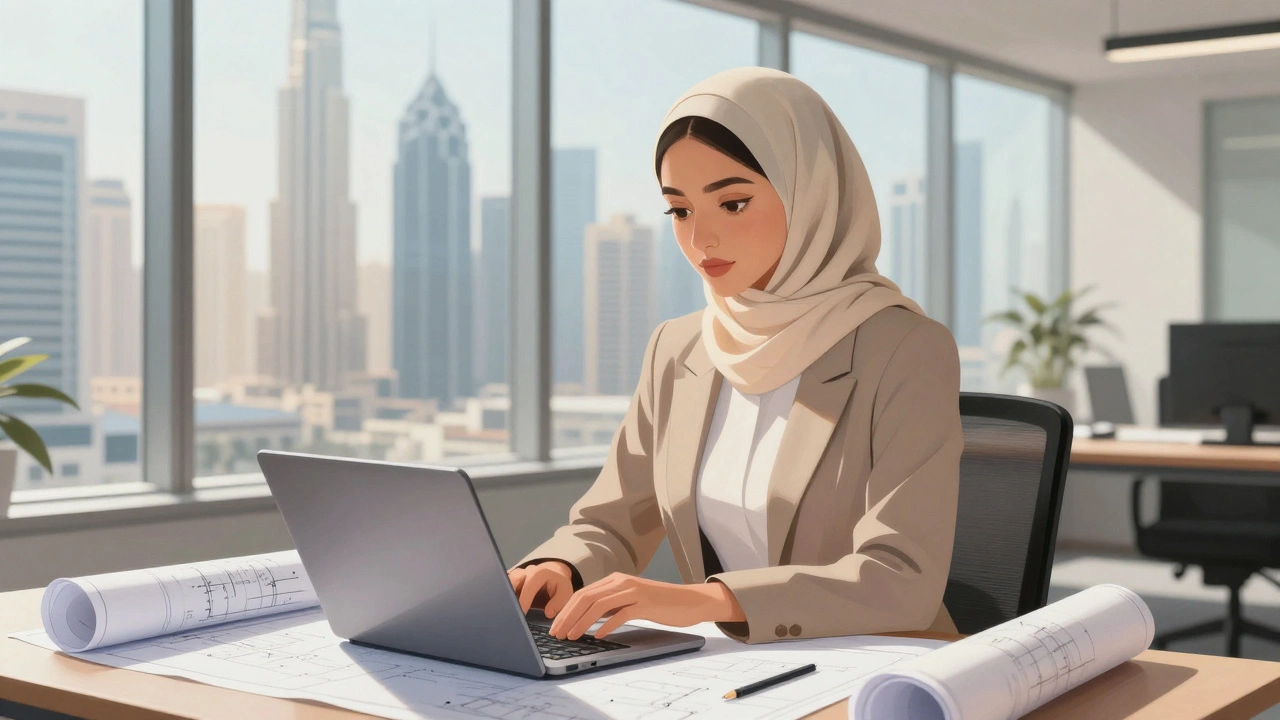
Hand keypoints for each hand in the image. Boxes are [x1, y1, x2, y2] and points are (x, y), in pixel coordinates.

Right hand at [508, 561, 574, 617]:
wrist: (553, 574)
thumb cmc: (559, 585)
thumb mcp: (566, 593)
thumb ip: (559, 603)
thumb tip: (547, 613)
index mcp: (540, 573)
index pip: (528, 587)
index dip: (523, 601)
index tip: (521, 615)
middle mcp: (526, 571)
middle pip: (512, 582)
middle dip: (510, 597)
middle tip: (509, 613)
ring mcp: (518, 574)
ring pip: (505, 583)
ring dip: (504, 596)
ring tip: (504, 611)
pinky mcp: (511, 579)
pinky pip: (503, 586)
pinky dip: (502, 595)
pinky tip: (503, 608)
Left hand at [549, 573, 744, 639]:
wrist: (690, 602)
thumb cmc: (659, 604)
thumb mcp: (630, 601)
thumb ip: (611, 606)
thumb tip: (587, 620)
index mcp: (615, 580)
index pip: (583, 593)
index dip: (566, 610)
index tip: (555, 627)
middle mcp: (622, 582)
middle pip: (586, 597)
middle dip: (568, 616)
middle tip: (557, 634)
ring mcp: (634, 591)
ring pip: (599, 605)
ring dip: (582, 622)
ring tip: (572, 637)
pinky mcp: (646, 603)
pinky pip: (621, 614)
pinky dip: (606, 625)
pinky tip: (598, 636)